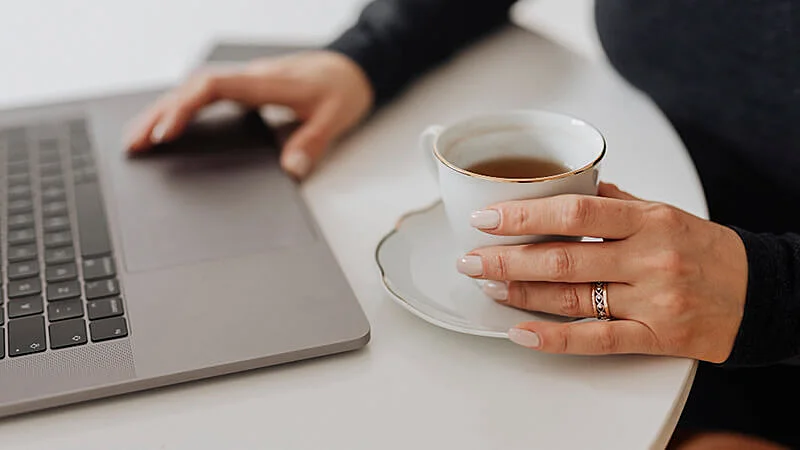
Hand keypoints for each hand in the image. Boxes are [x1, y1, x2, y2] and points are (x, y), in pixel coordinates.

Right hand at [125, 51, 373, 178]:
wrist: (354, 69)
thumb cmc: (342, 90)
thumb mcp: (336, 118)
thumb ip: (314, 142)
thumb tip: (292, 169)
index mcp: (266, 83)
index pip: (214, 88)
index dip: (186, 108)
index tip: (166, 133)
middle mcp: (250, 79)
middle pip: (192, 89)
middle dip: (159, 114)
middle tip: (133, 142)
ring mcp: (246, 83)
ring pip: (195, 91)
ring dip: (165, 111)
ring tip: (138, 137)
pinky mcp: (247, 90)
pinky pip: (206, 96)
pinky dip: (183, 110)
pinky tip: (169, 126)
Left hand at [458, 183, 747, 362]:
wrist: (758, 293)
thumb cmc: (705, 250)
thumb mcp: (664, 213)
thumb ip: (616, 202)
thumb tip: (571, 187)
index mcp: (649, 220)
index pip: (575, 212)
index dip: (524, 216)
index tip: (487, 217)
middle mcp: (649, 258)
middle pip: (563, 257)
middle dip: (507, 259)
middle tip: (471, 259)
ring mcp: (652, 301)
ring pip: (572, 297)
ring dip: (521, 293)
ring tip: (487, 286)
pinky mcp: (656, 337)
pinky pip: (597, 339)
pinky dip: (554, 338)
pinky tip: (521, 331)